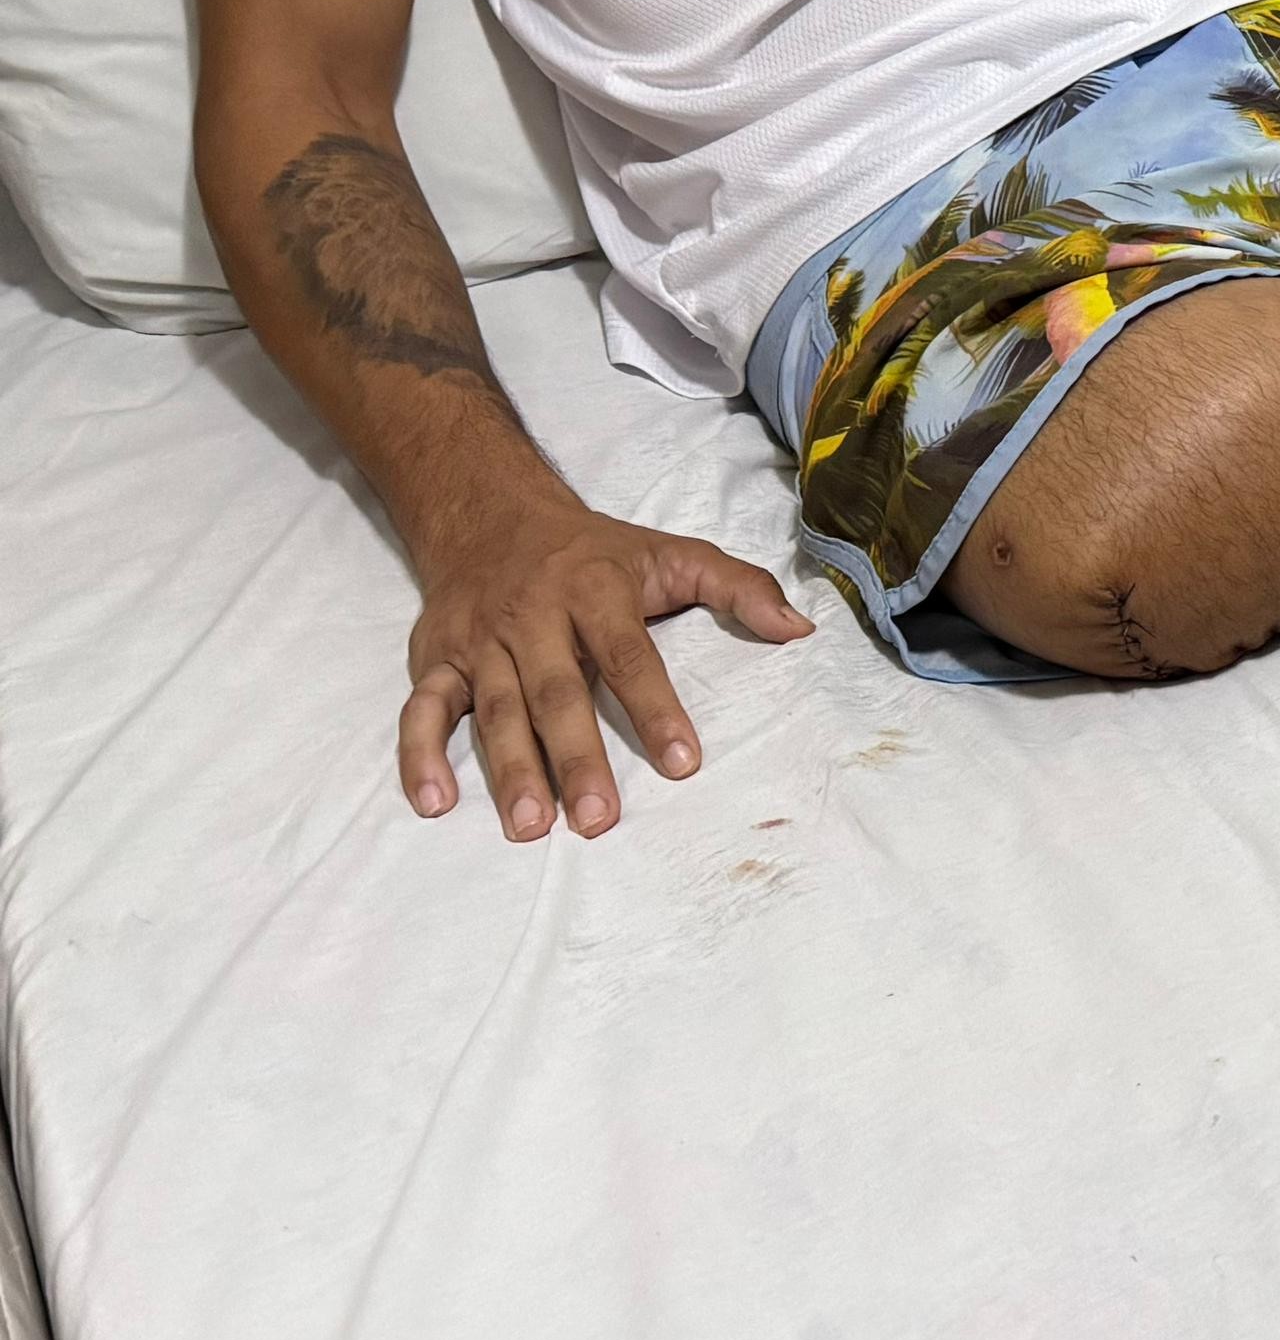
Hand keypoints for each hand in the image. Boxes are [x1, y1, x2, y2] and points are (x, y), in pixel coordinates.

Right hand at [401, 493, 813, 837]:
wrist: (491, 513)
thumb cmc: (595, 550)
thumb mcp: (671, 552)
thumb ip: (738, 587)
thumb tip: (800, 628)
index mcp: (595, 590)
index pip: (629, 655)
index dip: (655, 708)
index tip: (682, 763)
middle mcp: (534, 616)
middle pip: (556, 692)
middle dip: (576, 756)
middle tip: (597, 819)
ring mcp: (480, 641)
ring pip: (492, 709)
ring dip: (508, 770)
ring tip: (529, 826)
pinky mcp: (435, 659)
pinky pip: (420, 710)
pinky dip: (418, 756)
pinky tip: (434, 803)